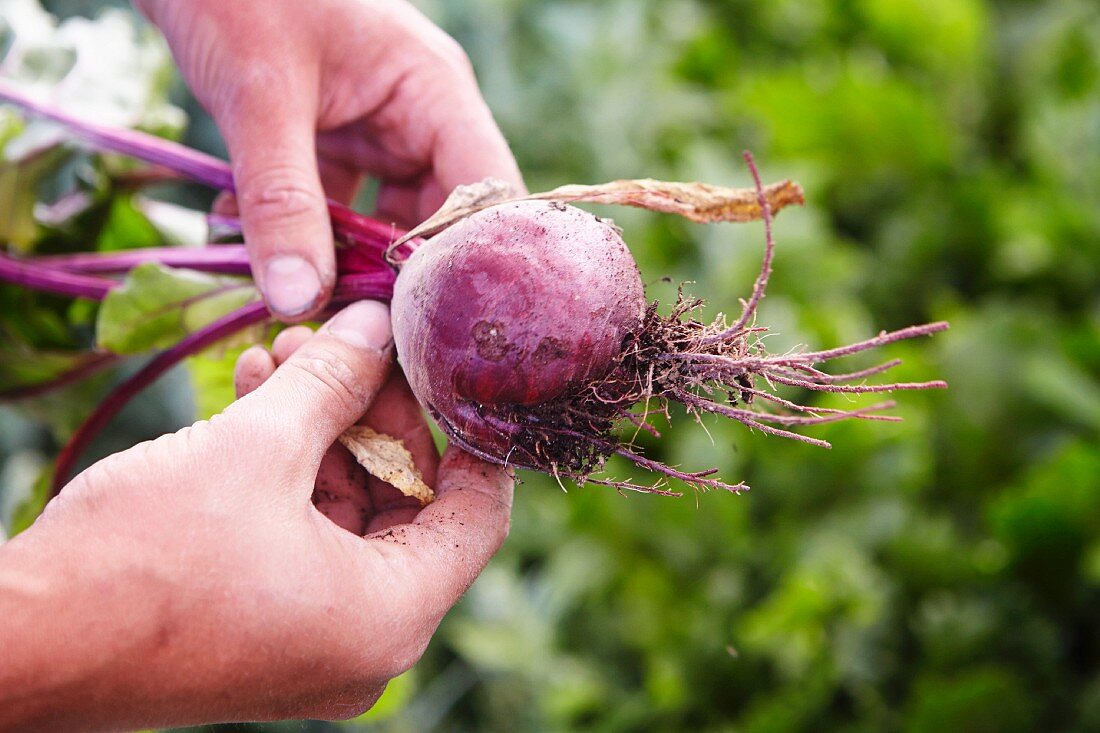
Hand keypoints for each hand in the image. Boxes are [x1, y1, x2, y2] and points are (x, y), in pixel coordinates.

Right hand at [0, 301, 513, 729]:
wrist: (21, 643)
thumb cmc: (140, 556)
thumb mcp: (256, 448)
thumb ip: (332, 382)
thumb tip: (376, 324)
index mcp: (389, 616)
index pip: (476, 514)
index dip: (468, 432)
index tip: (447, 369)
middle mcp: (365, 644)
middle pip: (410, 506)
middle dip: (373, 413)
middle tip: (345, 342)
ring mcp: (313, 643)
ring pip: (350, 514)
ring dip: (321, 430)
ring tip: (284, 352)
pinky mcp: (266, 630)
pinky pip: (305, 537)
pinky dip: (288, 471)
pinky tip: (254, 396)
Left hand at [135, 0, 522, 319]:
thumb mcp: (260, 96)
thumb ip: (281, 200)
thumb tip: (298, 301)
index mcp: (434, 92)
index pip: (485, 194)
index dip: (469, 263)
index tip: (431, 326)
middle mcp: (420, 118)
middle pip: (440, 220)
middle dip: (400, 278)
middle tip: (362, 333)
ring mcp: (377, 131)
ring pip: (386, 223)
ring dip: (347, 263)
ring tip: (309, 305)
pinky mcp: (335, 142)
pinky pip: (336, 207)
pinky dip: (305, 236)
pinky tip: (261, 257)